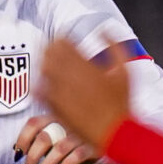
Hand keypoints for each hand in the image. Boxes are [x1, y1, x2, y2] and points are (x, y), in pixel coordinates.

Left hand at [12, 113, 100, 163]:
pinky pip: (76, 157)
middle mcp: (69, 120)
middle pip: (43, 138)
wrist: (115, 133)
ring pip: (58, 150)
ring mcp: (82, 132)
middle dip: (31, 158)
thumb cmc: (84, 132)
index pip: (33, 123)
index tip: (17, 153)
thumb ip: (46, 131)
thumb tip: (22, 148)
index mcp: (58, 112)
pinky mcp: (95, 145)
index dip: (22, 139)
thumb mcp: (63, 126)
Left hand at [37, 38, 131, 157]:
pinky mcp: (54, 108)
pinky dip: (39, 83)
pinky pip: (37, 91)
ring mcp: (59, 93)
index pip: (62, 42)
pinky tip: (45, 83)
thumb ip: (114, 46)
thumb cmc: (121, 104)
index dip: (61, 38)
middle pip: (48, 53)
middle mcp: (69, 78)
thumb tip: (103, 28)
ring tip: (50, 63)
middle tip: (54, 48)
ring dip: (44, 63)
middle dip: (51, 48)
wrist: (114, 134)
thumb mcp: (125, 71)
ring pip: (42, 69)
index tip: (65, 39)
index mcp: (85, 66)